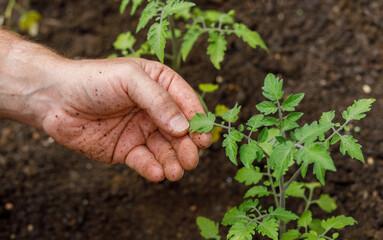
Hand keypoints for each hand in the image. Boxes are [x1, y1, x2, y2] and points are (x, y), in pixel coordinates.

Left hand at [41, 57, 210, 180]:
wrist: (54, 99)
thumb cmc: (93, 80)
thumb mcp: (129, 79)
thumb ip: (158, 101)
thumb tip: (184, 126)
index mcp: (160, 85)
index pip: (187, 103)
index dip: (197, 120)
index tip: (204, 137)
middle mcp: (154, 110)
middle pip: (180, 131)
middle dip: (188, 146)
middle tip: (191, 160)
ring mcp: (141, 131)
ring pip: (165, 150)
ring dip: (173, 162)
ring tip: (176, 172)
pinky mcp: (126, 150)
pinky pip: (144, 161)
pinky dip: (152, 168)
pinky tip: (157, 174)